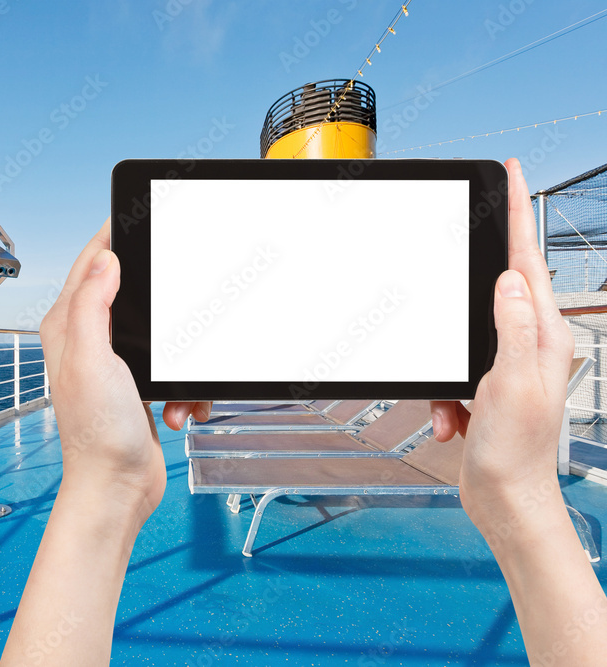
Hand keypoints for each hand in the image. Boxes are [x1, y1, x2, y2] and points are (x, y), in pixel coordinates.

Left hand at [39, 219, 210, 521]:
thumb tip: (104, 260)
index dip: (112, 236)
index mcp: (68, 327)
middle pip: (130, 292)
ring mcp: (114, 363)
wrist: (118, 488)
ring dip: (178, 359)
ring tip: (172, 390)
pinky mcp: (138, 385)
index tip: (137, 216)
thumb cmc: (96, 435)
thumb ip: (91, 306)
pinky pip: (173, 367)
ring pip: (160, 331)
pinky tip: (178, 409)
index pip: (89, 263)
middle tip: (182, 300)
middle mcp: (87, 340)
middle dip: (163, 301)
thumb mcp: (92, 360)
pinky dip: (184, 387)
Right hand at [430, 158, 573, 528]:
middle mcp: (529, 343)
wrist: (507, 501)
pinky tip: (451, 423)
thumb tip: (509, 279)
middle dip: (471, 279)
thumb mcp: (511, 384)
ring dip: (447, 373)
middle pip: (497, 288)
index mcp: (543, 335)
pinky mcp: (485, 385)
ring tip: (454, 411)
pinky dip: (443, 397)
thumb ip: (511, 327)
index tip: (512, 175)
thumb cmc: (518, 453)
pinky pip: (452, 372)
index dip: (519, 214)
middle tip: (465, 238)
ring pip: (463, 335)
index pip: (528, 261)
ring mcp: (507, 364)